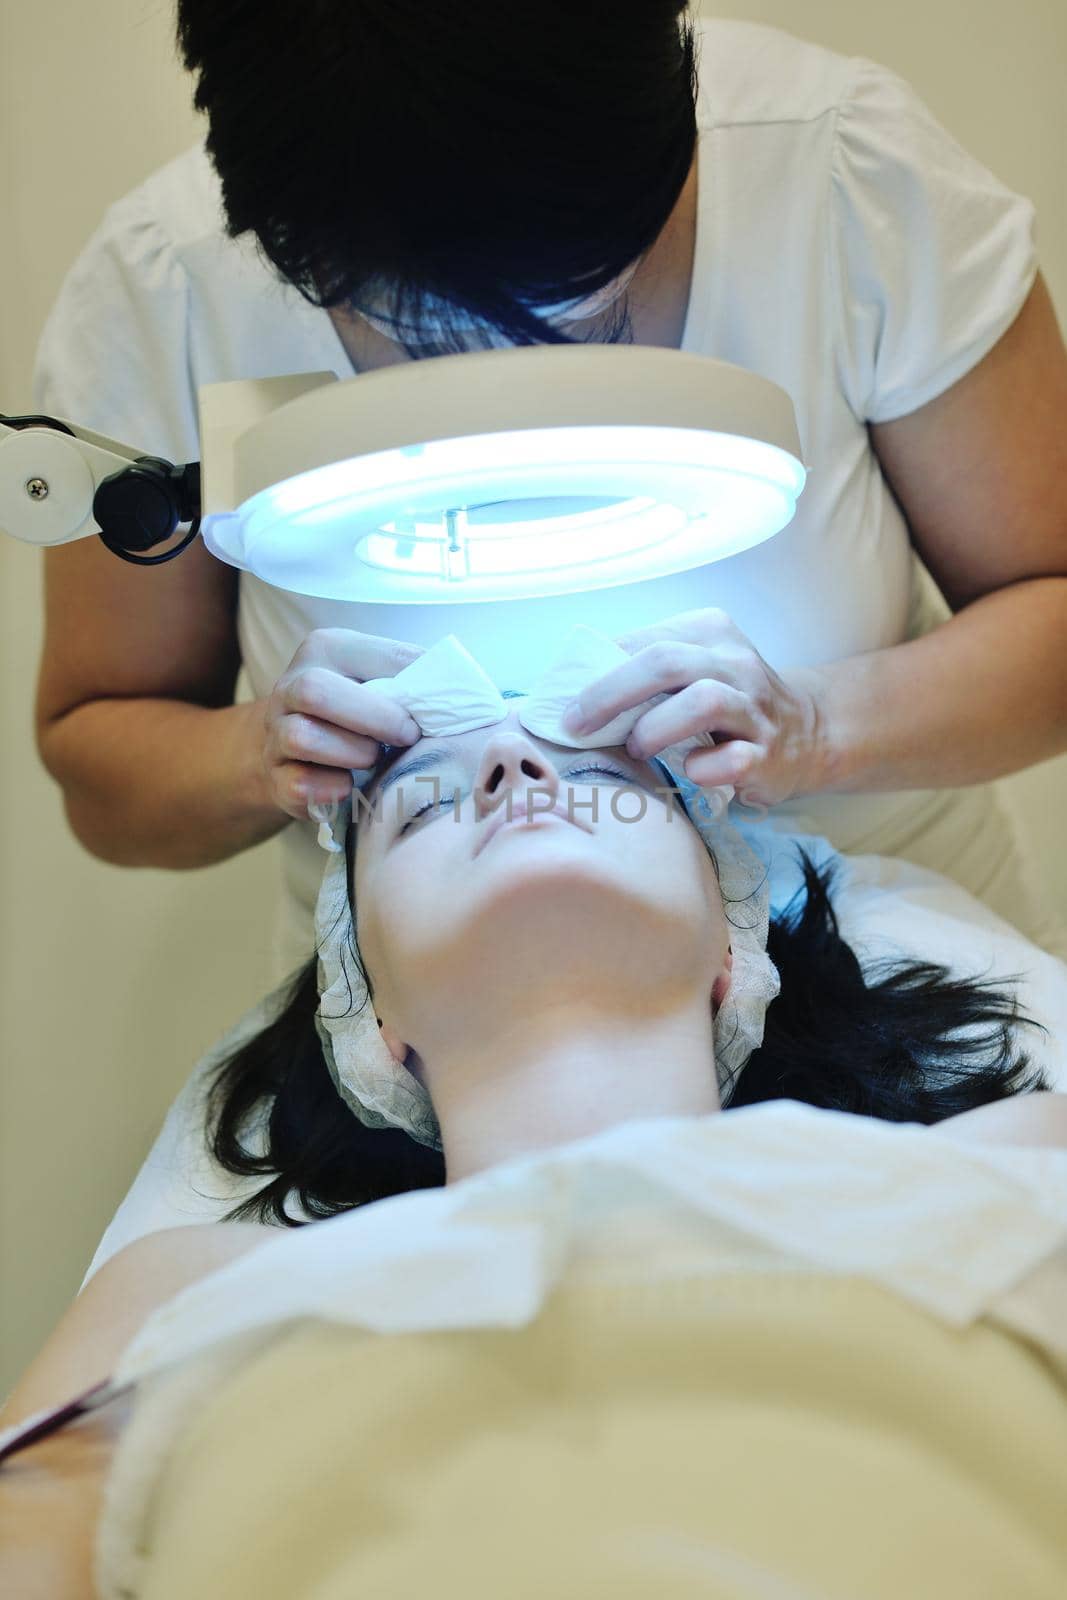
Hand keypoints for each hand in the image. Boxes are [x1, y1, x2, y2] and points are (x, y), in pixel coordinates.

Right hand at [263, 629, 423, 819]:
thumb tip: (473, 691)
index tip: (431, 712)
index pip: (373, 656)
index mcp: (327, 650)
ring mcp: (276, 732)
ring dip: (353, 754)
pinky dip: (331, 789)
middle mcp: (292, 685)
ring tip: (374, 761)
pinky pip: (299, 784)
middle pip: (317, 691)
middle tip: (408, 737)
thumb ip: (416, 678)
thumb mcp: (381, 682)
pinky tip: (349, 786)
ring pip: (303, 738)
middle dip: (374, 718)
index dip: (411, 685)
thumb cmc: (357, 711)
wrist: (294, 747)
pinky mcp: (275, 777)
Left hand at [560, 608, 821, 811]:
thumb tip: (571, 684)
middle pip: (666, 663)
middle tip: (579, 726)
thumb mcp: (694, 667)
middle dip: (611, 695)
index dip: (599, 673)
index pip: (645, 641)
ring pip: (703, 702)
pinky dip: (703, 767)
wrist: (809, 732)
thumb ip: (645, 667)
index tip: (568, 706)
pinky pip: (733, 759)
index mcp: (711, 632)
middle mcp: (735, 662)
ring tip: (636, 748)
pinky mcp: (769, 754)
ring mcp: (755, 708)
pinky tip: (690, 771)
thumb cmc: (729, 701)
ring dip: (655, 729)